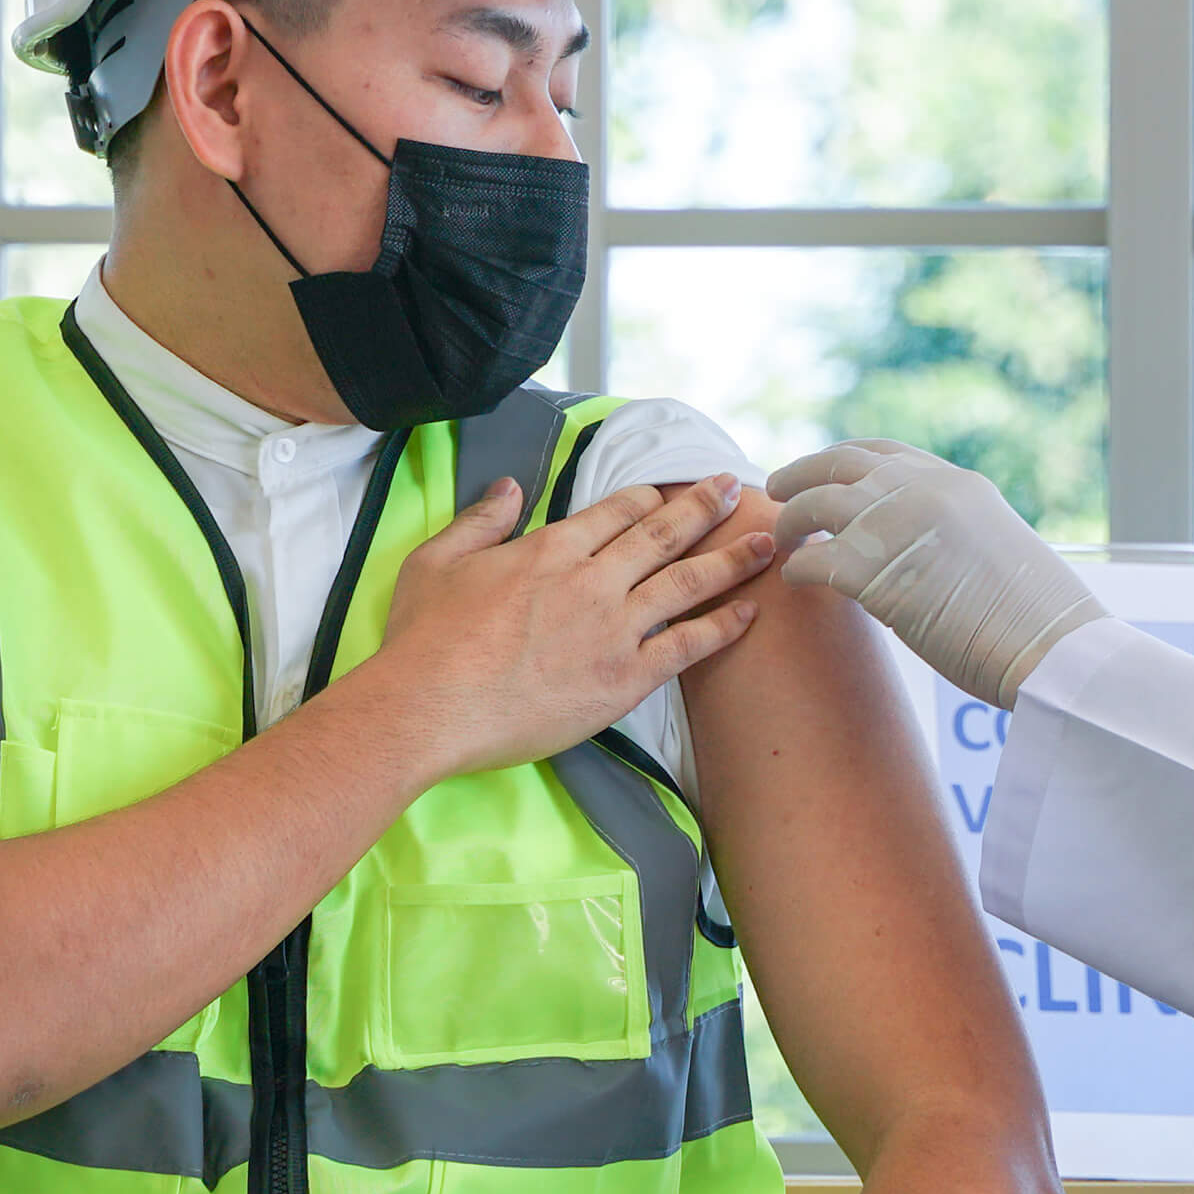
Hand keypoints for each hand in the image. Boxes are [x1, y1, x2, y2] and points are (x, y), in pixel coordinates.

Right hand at [372, 472, 773, 779]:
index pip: (616, 511)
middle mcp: (592, 580)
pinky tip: (750, 612)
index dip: (648, 499)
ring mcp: (613, 628)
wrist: (430, 706)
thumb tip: (511, 486)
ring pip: (688, 582)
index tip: (670, 493)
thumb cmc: (425, 639)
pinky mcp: (625, 678)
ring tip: (769, 541)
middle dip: (705, 507)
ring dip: (732, 558)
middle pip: (663, 534)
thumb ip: (481, 520)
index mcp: (551, 548)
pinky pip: (688, 646)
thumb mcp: (437, 560)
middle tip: (736, 488)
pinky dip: (723, 626)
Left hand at [768, 439, 1105, 707]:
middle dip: (801, 474)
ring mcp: (894, 523)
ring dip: (790, 520)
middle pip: (837, 464)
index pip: (881, 452)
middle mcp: (921, 489)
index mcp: (955, 482)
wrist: (1053, 649)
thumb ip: (952, 532)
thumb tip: (922, 551)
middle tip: (777, 489)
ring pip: (814, 503)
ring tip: (782, 538)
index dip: (842, 459)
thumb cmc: (1037, 620)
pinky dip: (796, 568)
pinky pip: (811, 560)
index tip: (823, 472)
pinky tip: (796, 580)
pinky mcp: (871, 570)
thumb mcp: (996, 546)